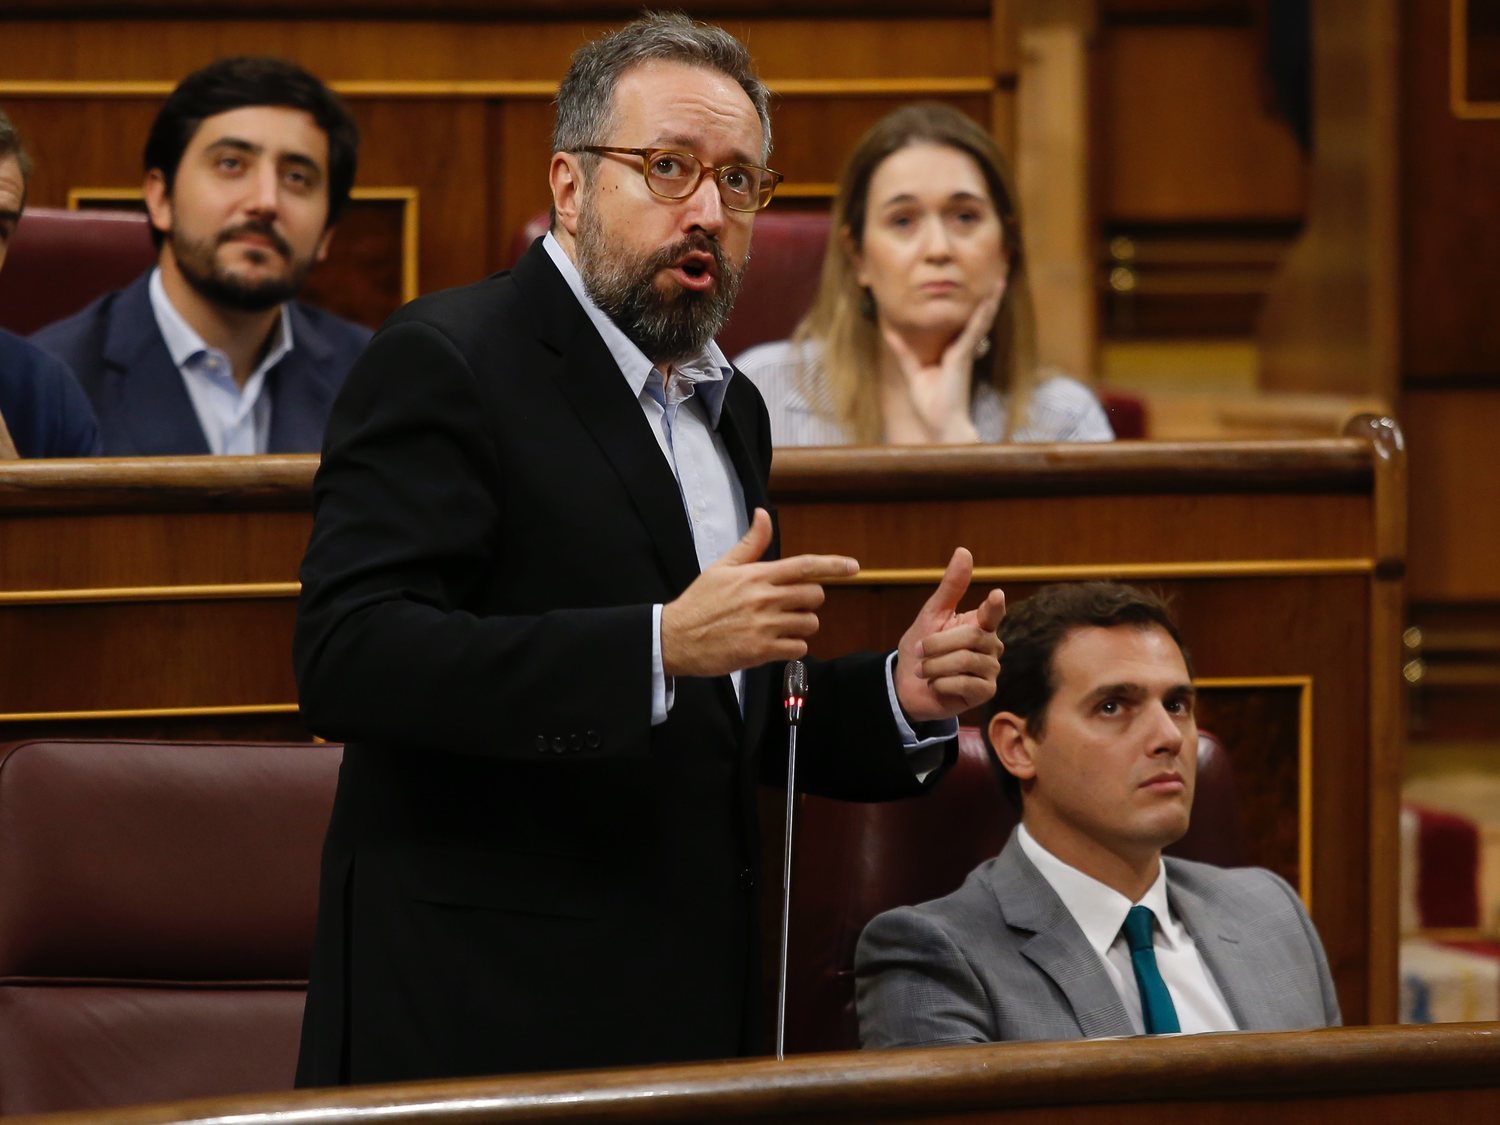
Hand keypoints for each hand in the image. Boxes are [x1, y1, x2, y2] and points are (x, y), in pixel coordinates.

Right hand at [661, 508, 857, 678]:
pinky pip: (798, 648)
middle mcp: (764, 599)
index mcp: (756, 576)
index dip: (833, 565)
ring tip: (780, 625)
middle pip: (814, 595)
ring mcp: (764, 626)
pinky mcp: (761, 651)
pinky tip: (775, 643)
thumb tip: (764, 514)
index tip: (853, 567)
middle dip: (809, 600)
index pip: (804, 566)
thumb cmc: (699, 602)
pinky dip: (793, 647)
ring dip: (801, 625)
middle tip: (790, 605)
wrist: (675, 638)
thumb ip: (750, 544)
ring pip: (809, 623)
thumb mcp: (721, 567)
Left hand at [882, 285, 1003, 443]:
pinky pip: (973, 331)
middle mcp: (962, 349)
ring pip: (980, 320)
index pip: (963, 323)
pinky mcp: (963, 356)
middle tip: (997, 275)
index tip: (975, 287)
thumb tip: (889, 333)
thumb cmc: (931, 404)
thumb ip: (903, 352)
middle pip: (977, 317)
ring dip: (991, 299)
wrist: (940, 423)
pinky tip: (988, 300)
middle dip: (986, 297)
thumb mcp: (913, 371)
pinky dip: (981, 315)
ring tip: (1000, 279)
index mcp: (953, 352)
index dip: (971, 306)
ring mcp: (965, 351)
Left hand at [894, 547, 1004, 722]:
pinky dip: (942, 682)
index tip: (995, 595)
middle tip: (919, 652)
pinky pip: (966, 683)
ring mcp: (991, 669)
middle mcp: (991, 646)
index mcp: (979, 624)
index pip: (992, 613)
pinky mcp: (985, 692)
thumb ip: (951, 587)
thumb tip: (964, 550)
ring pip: (967, 660)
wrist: (907, 685)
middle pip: (972, 637)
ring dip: (936, 665)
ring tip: (924, 670)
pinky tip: (935, 684)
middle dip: (938, 644)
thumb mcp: (931, 615)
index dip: (994, 605)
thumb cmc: (922, 647)